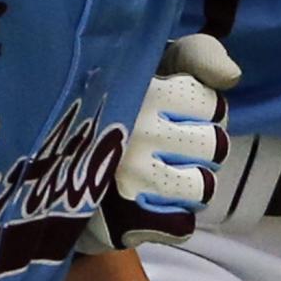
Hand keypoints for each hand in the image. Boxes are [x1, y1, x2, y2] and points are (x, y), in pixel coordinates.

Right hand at [106, 34, 240, 245]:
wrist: (50, 174)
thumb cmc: (121, 108)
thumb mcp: (153, 63)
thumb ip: (198, 54)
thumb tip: (230, 75)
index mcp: (142, 86)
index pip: (212, 104)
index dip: (205, 112)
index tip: (178, 112)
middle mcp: (134, 127)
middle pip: (215, 147)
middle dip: (202, 151)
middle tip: (170, 149)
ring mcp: (127, 176)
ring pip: (203, 189)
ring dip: (188, 188)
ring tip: (159, 177)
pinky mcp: (123, 222)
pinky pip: (182, 226)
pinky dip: (172, 222)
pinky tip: (149, 207)